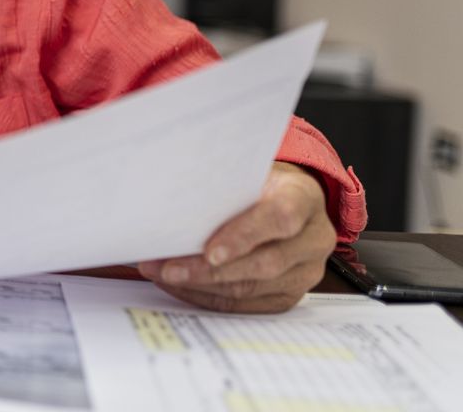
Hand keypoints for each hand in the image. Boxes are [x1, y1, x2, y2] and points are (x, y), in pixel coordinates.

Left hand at [138, 162, 336, 312]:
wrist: (288, 200)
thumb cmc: (259, 184)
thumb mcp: (247, 173)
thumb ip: (223, 187)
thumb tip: (173, 204)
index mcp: (305, 199)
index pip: (280, 218)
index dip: (244, 236)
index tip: (210, 251)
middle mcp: (313, 239)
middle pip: (264, 263)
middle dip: (210, 270)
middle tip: (168, 268)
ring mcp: (305, 272)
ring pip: (251, 289)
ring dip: (201, 285)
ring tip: (164, 275)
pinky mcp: (289, 296)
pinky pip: (246, 305)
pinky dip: (208, 297)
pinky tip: (181, 286)